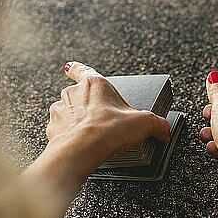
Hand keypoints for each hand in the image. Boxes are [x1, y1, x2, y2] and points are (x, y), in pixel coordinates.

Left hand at [44, 61, 169, 178]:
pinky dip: (67, 138)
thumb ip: (157, 124)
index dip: (77, 69)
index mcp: (94, 84)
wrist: (82, 150)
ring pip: (66, 113)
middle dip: (85, 106)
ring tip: (90, 136)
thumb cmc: (109, 129)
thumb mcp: (144, 123)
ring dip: (74, 122)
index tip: (70, 68)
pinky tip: (79, 147)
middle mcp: (72, 94)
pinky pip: (59, 132)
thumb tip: (165, 130)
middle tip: (100, 121)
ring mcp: (60, 111)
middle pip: (77, 95)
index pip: (82, 70)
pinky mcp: (52, 130)